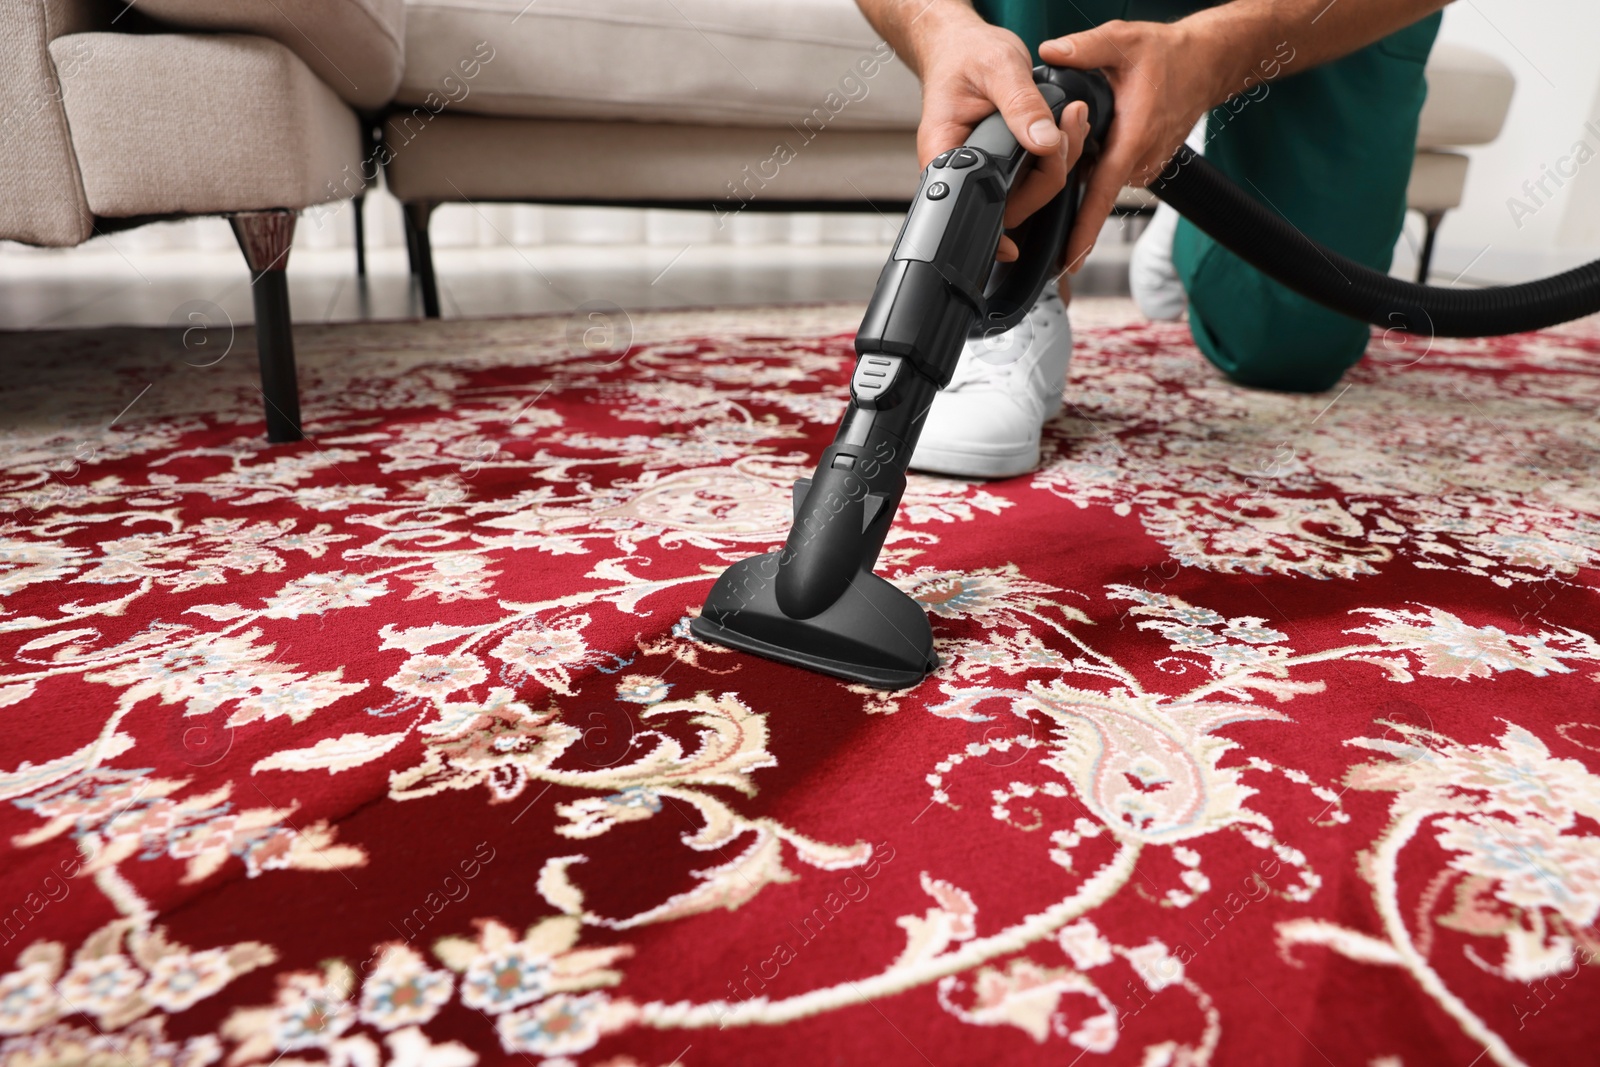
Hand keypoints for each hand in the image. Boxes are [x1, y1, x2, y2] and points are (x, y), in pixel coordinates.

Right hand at [909, 4, 1088, 260]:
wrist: (964, 45)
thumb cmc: (967, 54)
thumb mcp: (998, 68)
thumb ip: (1022, 105)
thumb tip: (1045, 142)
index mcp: (945, 151)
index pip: (964, 205)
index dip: (990, 230)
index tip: (1010, 247)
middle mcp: (963, 167)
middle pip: (1010, 204)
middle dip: (1047, 176)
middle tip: (1064, 130)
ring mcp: (985, 168)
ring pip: (1029, 192)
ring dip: (1058, 162)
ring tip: (1069, 119)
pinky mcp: (1005, 163)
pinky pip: (1035, 175)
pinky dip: (1057, 154)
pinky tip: (1064, 126)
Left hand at [1040, 19, 1230, 271]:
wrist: (1207, 62)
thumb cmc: (1171, 55)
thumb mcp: (1124, 41)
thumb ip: (1086, 47)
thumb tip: (1051, 52)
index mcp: (1131, 141)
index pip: (1101, 195)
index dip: (1083, 231)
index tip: (1068, 261)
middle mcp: (1139, 162)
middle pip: (1090, 187)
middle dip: (1067, 180)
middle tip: (1048, 164)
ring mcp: (1142, 167)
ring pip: (1098, 177)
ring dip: (1084, 165)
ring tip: (1076, 136)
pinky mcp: (1143, 164)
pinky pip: (1110, 170)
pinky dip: (1097, 160)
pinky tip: (1092, 138)